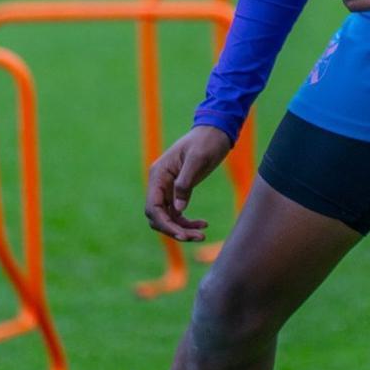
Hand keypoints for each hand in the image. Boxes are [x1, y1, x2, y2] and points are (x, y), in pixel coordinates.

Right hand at [144, 125, 230, 240]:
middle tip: (196, 237)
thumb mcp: (198, 159)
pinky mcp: (179, 190)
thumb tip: (177, 210)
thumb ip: (185, 183)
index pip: (153, 206)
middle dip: (174, 230)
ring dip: (182, 229)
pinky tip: (203, 225)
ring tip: (202, 234)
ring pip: (168, 217)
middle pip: (158, 216)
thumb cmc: (207, 141)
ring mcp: (168, 188)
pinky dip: (188, 221)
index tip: (181, 234)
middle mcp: (159, 183)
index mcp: (158, 174)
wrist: (217, 131)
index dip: (164, 224)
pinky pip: (177, 212)